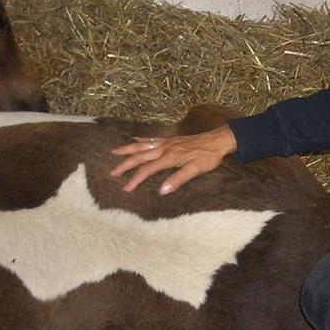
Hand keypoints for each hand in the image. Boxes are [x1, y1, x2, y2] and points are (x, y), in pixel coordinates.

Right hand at [109, 125, 236, 193]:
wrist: (217, 140)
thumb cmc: (208, 157)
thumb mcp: (196, 170)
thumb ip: (179, 180)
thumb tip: (162, 190)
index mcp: (169, 158)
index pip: (147, 170)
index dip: (135, 179)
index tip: (125, 188)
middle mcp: (165, 148)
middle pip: (140, 156)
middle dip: (125, 165)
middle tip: (112, 173)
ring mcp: (166, 142)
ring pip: (142, 145)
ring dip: (128, 149)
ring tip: (114, 152)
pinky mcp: (170, 139)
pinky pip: (151, 139)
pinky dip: (141, 140)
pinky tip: (134, 139)